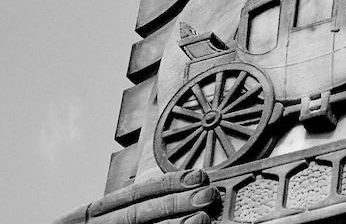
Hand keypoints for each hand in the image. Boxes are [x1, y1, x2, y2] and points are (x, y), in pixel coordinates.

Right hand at [51, 169, 219, 223]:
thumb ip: (127, 211)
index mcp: (90, 216)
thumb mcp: (98, 220)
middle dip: (173, 203)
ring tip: (200, 218)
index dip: (166, 184)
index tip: (196, 175)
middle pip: (136, 214)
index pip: (132, 194)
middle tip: (206, 194)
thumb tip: (179, 199)